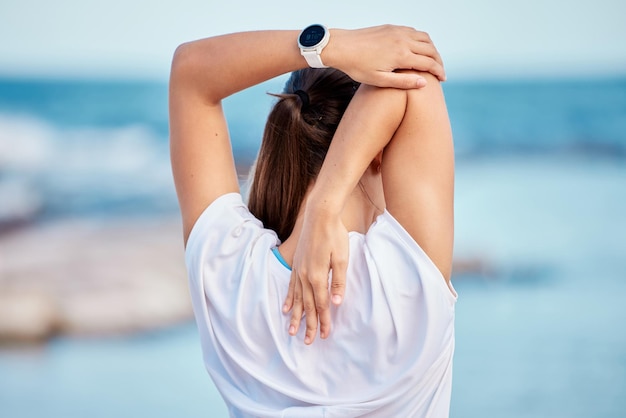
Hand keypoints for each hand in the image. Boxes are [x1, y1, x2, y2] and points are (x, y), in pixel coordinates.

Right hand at [282, 203, 348, 344]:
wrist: (319, 215)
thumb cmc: (334, 235)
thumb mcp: (342, 258)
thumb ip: (339, 281)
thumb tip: (337, 302)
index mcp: (318, 277)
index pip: (321, 305)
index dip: (324, 321)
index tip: (325, 335)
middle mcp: (306, 277)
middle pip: (307, 306)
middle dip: (308, 325)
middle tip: (307, 342)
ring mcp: (299, 271)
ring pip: (296, 299)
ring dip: (295, 317)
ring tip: (292, 331)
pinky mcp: (296, 265)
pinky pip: (290, 287)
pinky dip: (288, 300)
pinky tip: (285, 309)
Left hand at [324, 25, 445, 88]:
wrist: (341, 47)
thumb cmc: (357, 67)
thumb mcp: (379, 80)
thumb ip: (403, 82)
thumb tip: (424, 83)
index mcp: (401, 55)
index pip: (429, 63)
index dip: (439, 72)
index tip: (443, 80)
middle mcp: (403, 40)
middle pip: (431, 49)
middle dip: (439, 61)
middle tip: (440, 72)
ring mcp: (398, 31)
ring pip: (425, 38)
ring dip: (432, 49)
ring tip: (432, 61)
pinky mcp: (392, 27)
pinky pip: (414, 31)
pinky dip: (422, 40)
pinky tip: (419, 49)